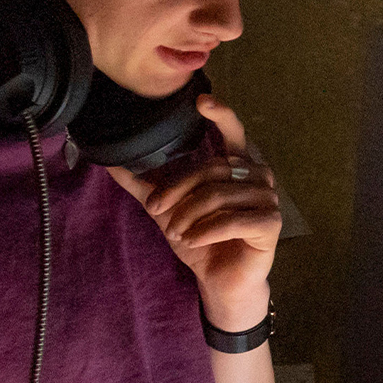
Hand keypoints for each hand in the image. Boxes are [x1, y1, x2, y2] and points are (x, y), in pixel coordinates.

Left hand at [106, 94, 280, 326]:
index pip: (233, 132)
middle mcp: (257, 176)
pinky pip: (233, 219)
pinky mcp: (271, 223)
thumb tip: (111, 162)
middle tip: (159, 212)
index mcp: (236, 167)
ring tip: (178, 233)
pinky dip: (207, 231)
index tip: (201, 101)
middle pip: (211, 169)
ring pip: (218, 195)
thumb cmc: (200, 242)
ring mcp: (268, 198)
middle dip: (179, 191)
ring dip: (189, 215)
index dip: (221, 114)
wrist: (219, 282)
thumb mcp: (167, 211)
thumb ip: (145, 186)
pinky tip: (194, 241)